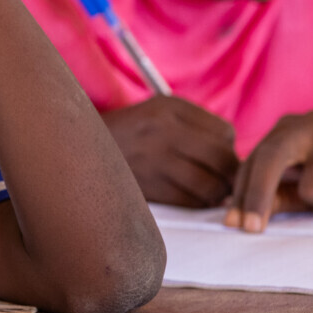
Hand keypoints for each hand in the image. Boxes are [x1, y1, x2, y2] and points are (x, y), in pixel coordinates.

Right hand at [102, 96, 236, 206]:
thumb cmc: (130, 131)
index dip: (230, 149)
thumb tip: (232, 160)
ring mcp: (154, 160)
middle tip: (227, 183)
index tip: (221, 158)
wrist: (79, 145)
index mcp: (170, 108)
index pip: (225, 133)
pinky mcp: (146, 187)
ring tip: (211, 193)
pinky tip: (191, 199)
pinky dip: (196, 204)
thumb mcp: (159, 111)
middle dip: (231, 176)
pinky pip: (187, 202)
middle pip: (222, 160)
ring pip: (209, 186)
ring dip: (216, 195)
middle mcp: (164, 131)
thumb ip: (196, 127)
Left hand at [224, 112, 312, 232]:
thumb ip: (275, 196)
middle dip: (258, 197)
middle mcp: (306, 123)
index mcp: (285, 131)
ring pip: (312, 186)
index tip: (232, 225)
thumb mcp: (304, 191)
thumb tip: (235, 216)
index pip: (254, 162)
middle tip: (251, 229)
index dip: (242, 194)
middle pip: (270, 158)